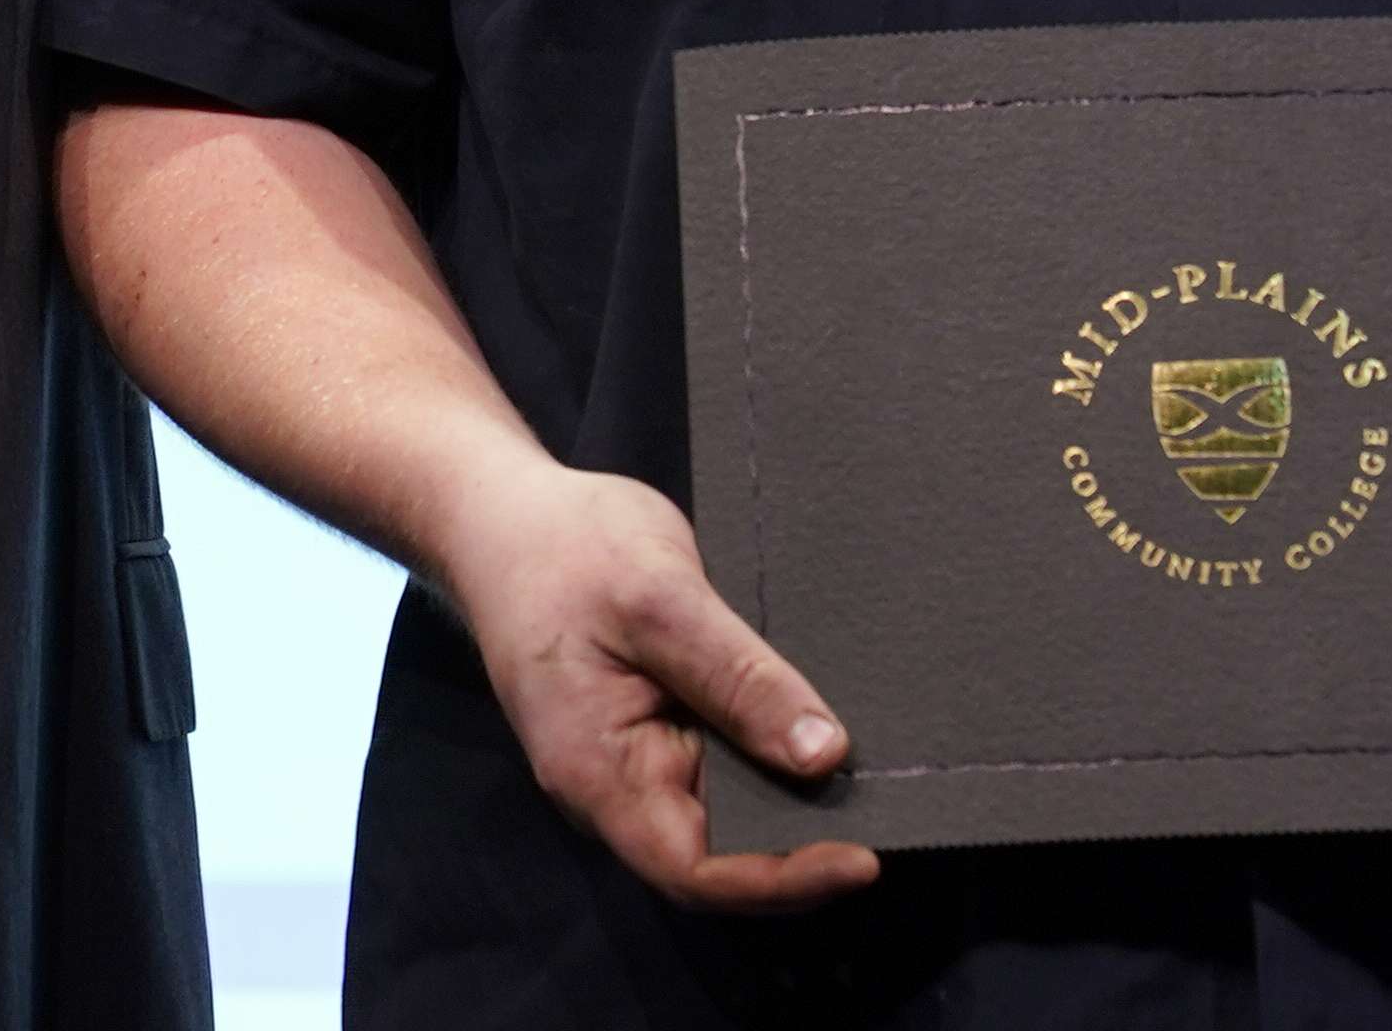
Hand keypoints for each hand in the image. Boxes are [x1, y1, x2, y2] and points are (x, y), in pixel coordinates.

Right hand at [427, 455, 881, 913]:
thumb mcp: (660, 601)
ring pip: (723, 812)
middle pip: (718, 854)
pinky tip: (823, 734)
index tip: (865, 856)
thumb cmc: (566, 549)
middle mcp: (613, 787)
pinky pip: (717, 767)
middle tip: (891, 810)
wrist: (500, 513)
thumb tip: (825, 757)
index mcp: (599, 774)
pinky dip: (771, 759)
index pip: (698, 871)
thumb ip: (739, 678)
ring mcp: (630, 760)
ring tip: (873, 780)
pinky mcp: (649, 727)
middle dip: (803, 846)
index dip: (784, 878)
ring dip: (792, 804)